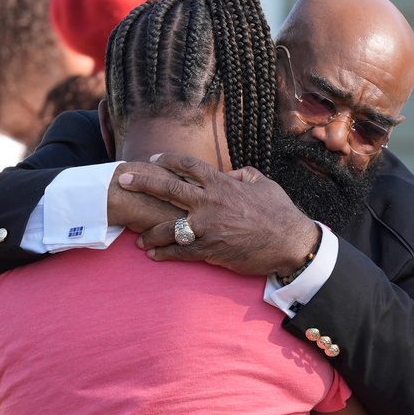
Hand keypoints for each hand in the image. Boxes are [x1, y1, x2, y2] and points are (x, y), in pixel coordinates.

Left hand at [119, 153, 320, 275]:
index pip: (188, 166)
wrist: (290, 243)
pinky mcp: (212, 250)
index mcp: (222, 185)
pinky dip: (166, 254)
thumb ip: (243, 175)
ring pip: (170, 226)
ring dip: (150, 232)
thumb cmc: (280, 212)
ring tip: (137, 237)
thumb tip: (230, 174)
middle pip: (169, 189)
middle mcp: (211, 203)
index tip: (151, 160)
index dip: (167, 160)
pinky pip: (182, 252)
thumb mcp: (263, 184)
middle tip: (123, 181)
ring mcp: (209, 227)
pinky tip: (154, 255)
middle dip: (143, 183)